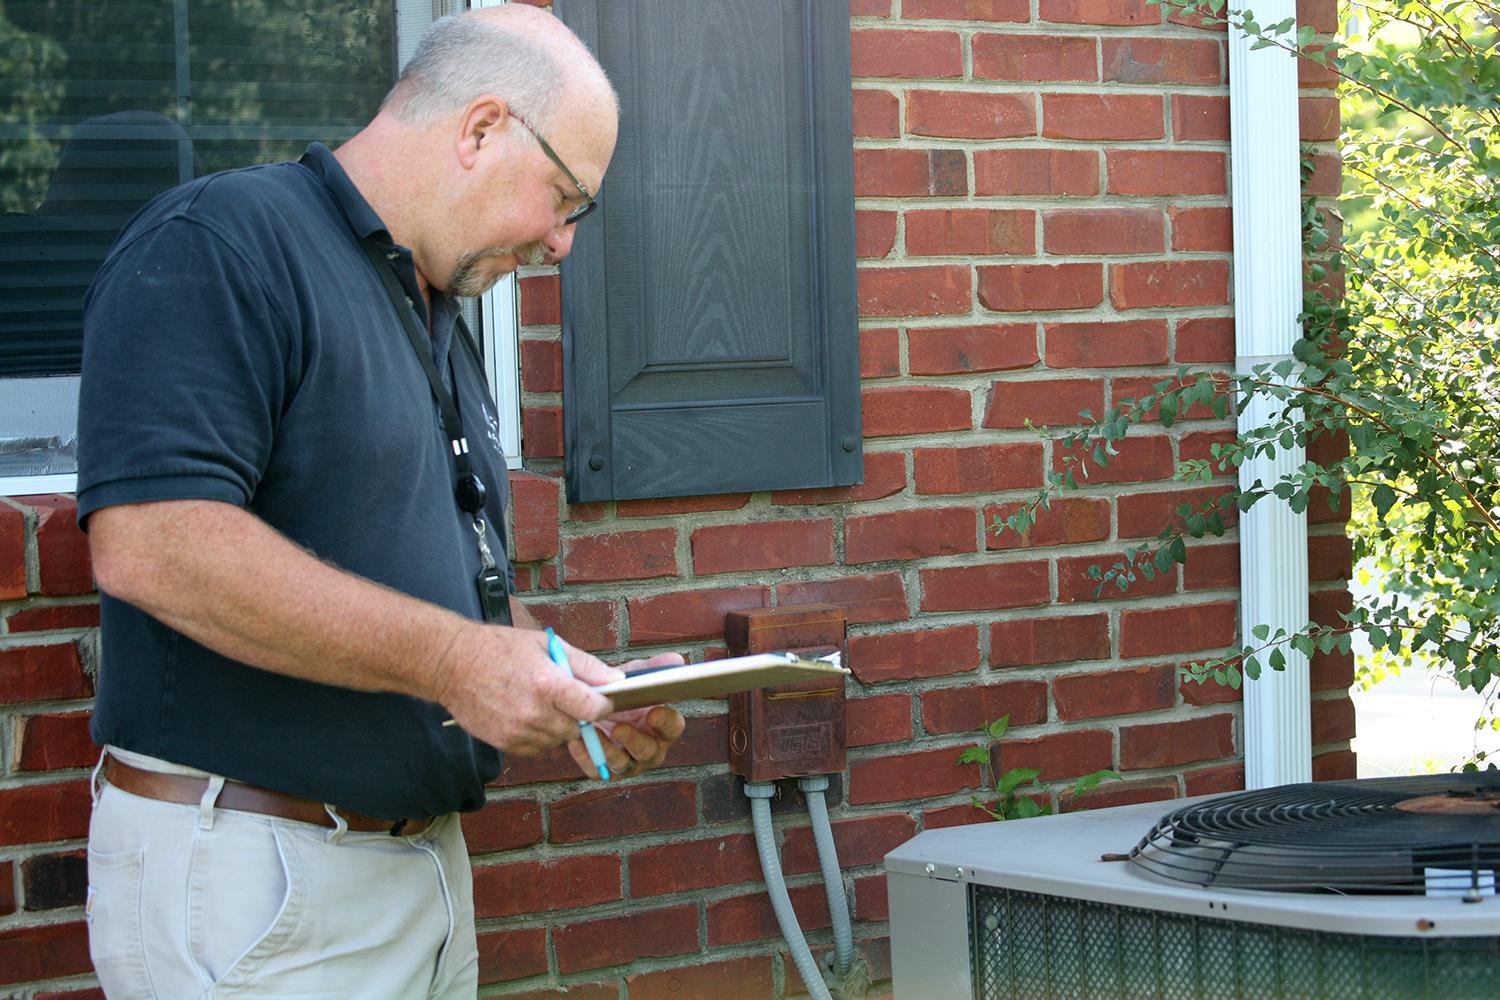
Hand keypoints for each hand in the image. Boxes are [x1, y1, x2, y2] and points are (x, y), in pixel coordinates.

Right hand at [437, 624, 620, 754]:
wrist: (452, 664)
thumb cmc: (498, 649)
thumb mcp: (546, 645)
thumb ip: (585, 665)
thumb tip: (616, 681)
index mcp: (548, 684)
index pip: (594, 709)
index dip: (602, 705)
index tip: (598, 699)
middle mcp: (534, 712)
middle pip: (577, 727)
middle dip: (578, 714)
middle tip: (563, 696)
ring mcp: (518, 731)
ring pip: (557, 740)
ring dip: (557, 725)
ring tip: (540, 702)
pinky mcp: (505, 743)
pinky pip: (537, 748)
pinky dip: (539, 735)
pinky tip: (525, 714)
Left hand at [566, 652, 687, 779]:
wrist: (589, 704)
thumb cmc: (619, 693)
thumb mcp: (634, 676)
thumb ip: (653, 669)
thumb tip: (675, 660)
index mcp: (662, 725)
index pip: (673, 727)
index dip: (666, 721)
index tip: (654, 711)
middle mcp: (649, 747)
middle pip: (650, 752)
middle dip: (635, 741)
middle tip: (620, 728)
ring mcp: (628, 762)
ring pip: (623, 764)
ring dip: (609, 750)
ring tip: (593, 732)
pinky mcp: (604, 769)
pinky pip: (598, 769)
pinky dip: (587, 757)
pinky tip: (577, 741)